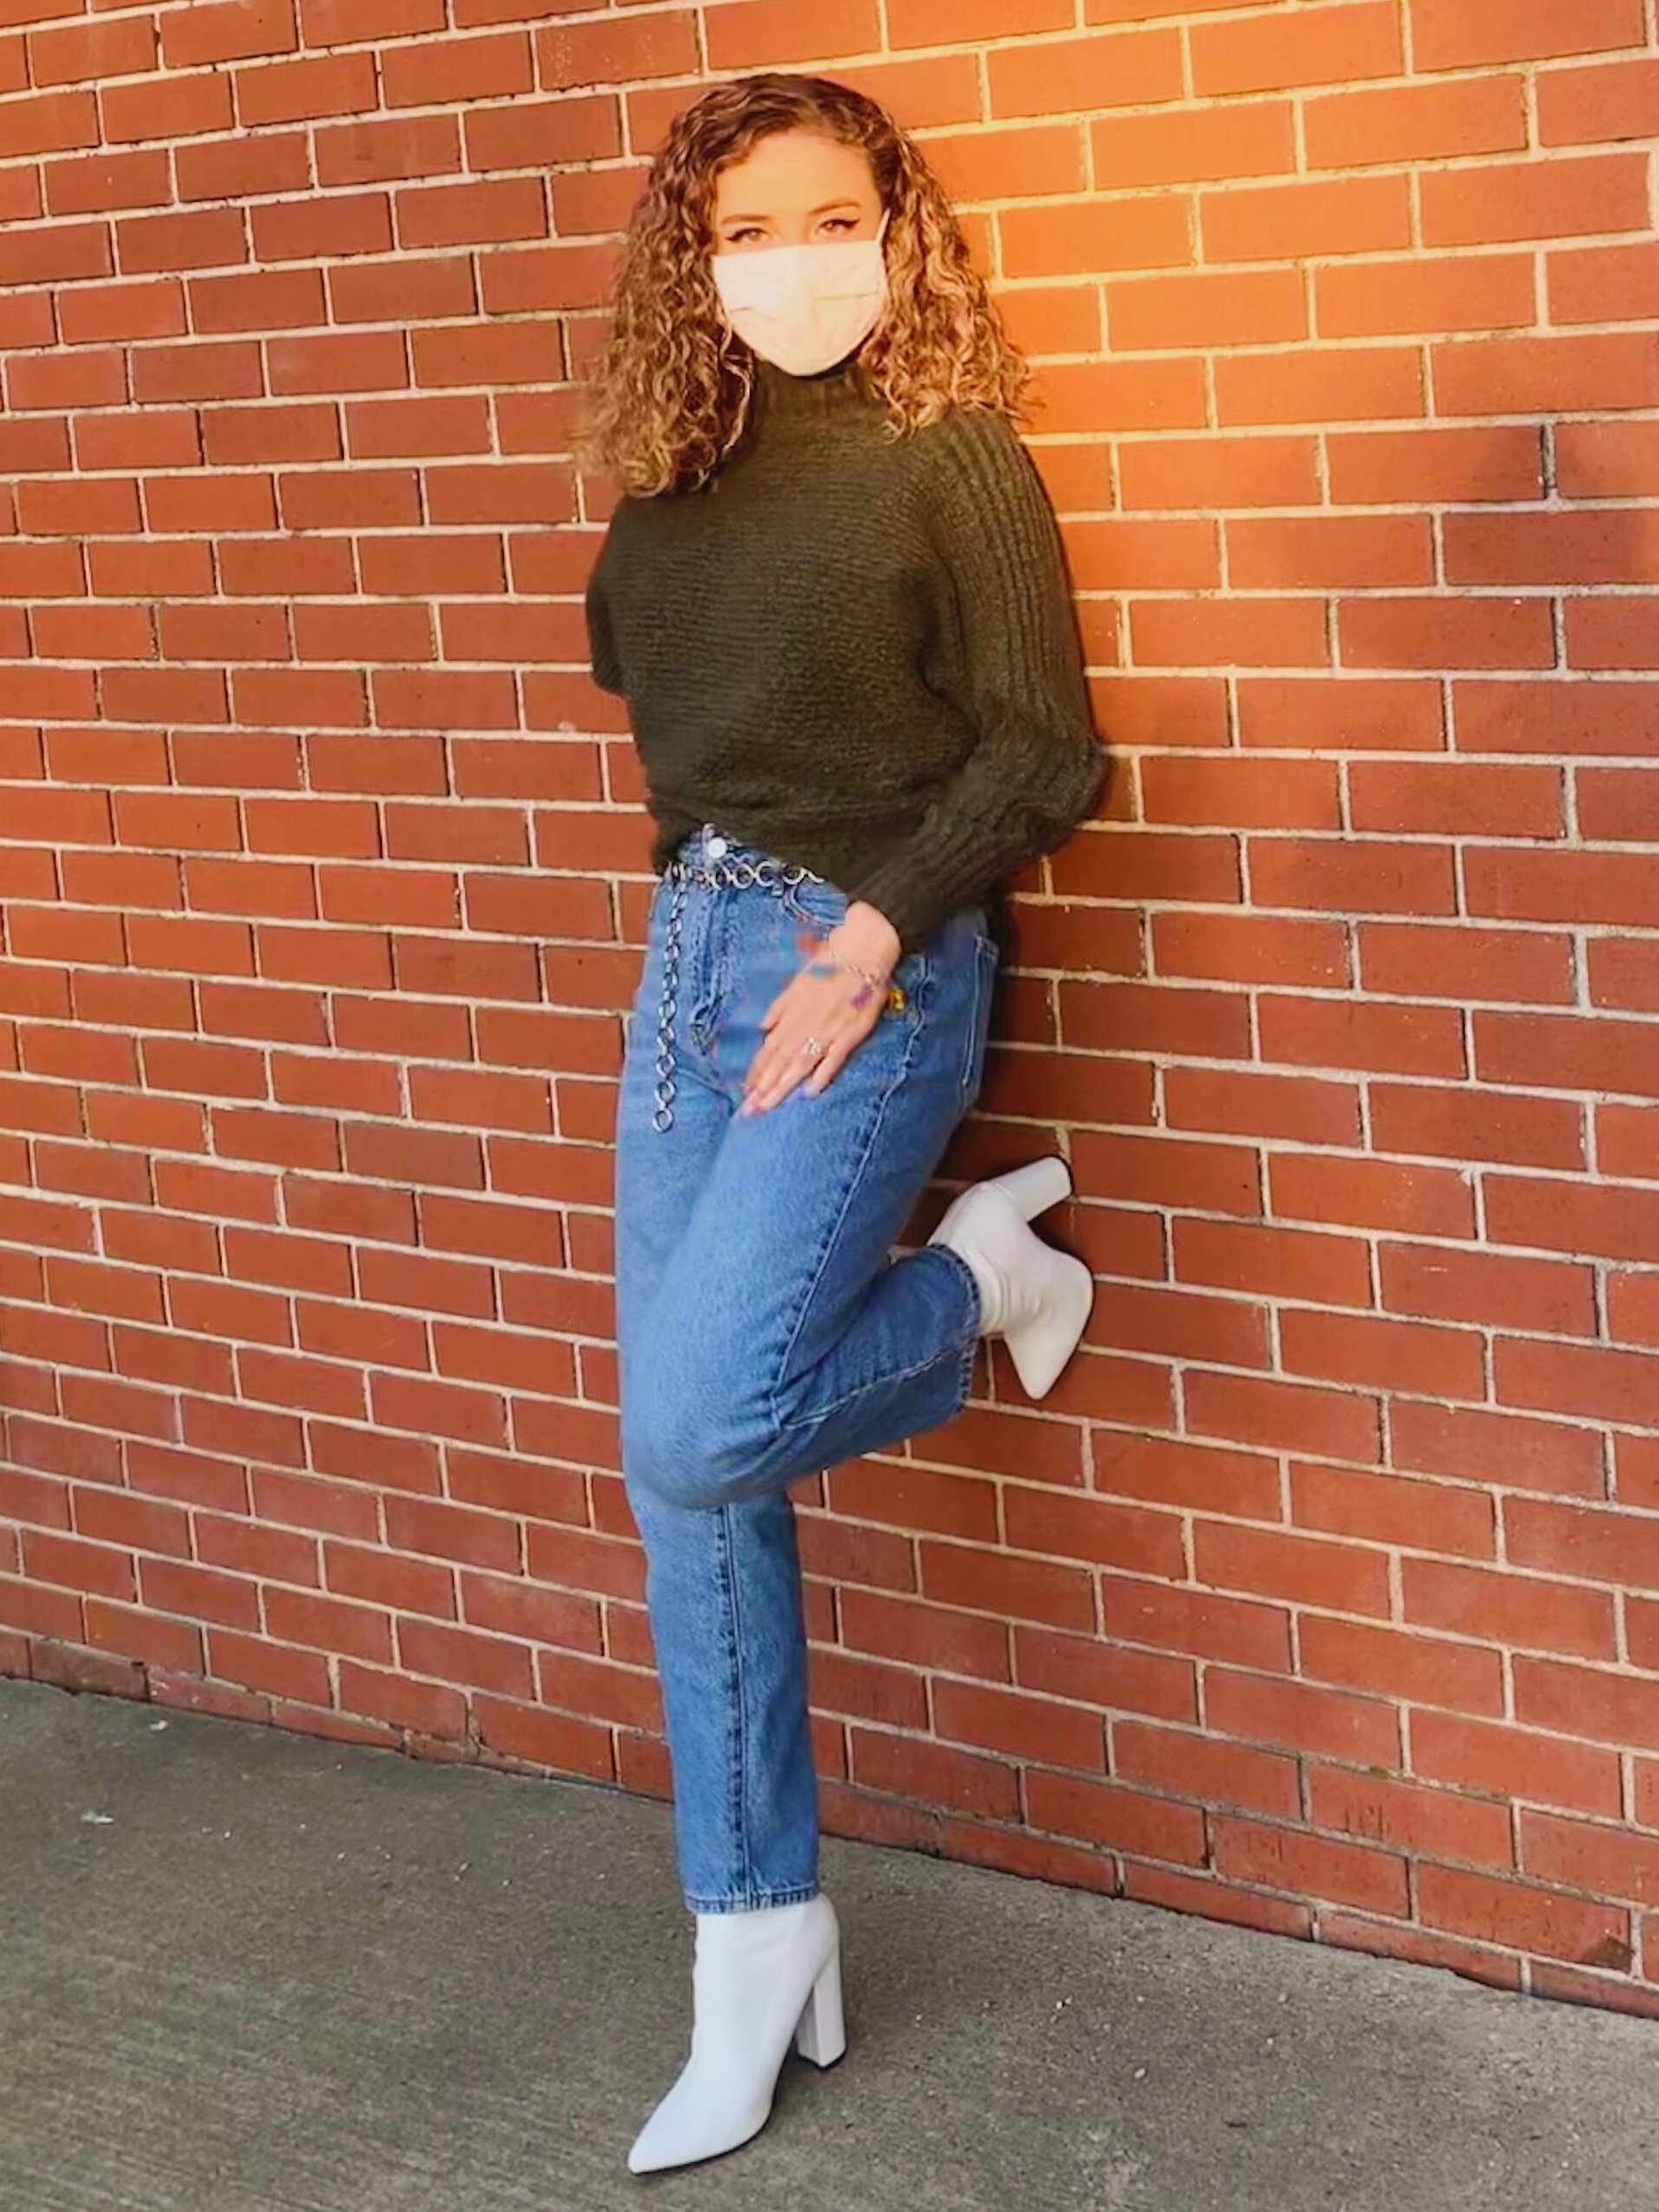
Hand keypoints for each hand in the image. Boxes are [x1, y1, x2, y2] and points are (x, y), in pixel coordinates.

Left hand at [740, 900, 900, 1115]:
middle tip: (748, 1111)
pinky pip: (834, 1057)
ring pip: (800, 1063)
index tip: (744, 1091)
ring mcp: (829, 1029)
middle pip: (780, 1061)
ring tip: (768, 1106)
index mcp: (793, 1012)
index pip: (769, 1048)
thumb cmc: (831, 962)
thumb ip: (780, 1006)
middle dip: (763, 1087)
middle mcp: (806, 1023)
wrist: (864, 950)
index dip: (756, 1071)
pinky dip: (822, 1074)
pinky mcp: (852, 1031)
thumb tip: (762, 1027)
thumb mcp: (798, 981)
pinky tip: (810, 1092)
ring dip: (783, 1086)